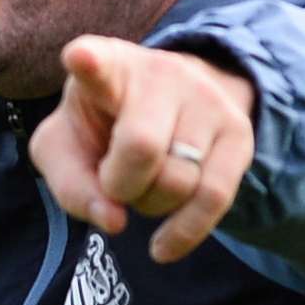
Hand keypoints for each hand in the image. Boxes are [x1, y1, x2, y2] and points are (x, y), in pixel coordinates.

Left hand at [31, 36, 257, 262]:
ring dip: (151, 205)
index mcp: (106, 68)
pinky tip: (162, 247)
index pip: (97, 64)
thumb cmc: (103, 126)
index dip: (89, 63)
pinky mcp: (238, 131)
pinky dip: (184, 233)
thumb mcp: (66, 148)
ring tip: (144, 185)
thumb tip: (114, 220)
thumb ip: (71, 185)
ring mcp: (205, 99)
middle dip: (121, 185)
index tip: (81, 58)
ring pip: (178, 180)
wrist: (173, 101)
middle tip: (115, 178)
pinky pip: (214, 198)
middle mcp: (161, 74)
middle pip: (141, 148)